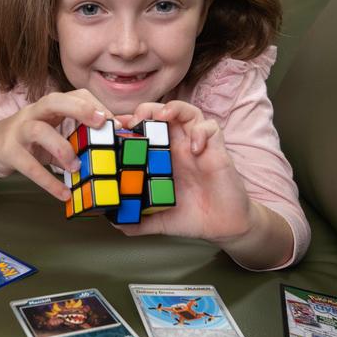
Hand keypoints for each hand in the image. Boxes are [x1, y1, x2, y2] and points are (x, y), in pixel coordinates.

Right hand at [0, 89, 112, 201]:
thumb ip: (82, 135)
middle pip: (54, 101)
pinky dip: (47, 181)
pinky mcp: (9, 152)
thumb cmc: (30, 140)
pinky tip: (63, 193)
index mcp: (49, 107)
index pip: (75, 96)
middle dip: (79, 109)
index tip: (116, 124)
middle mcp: (34, 113)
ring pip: (38, 131)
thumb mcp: (56, 133)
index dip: (96, 107)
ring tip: (76, 167)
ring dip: (61, 148)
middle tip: (100, 124)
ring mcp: (19, 131)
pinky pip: (28, 166)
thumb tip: (119, 137)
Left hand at [115, 101, 253, 241]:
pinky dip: (201, 132)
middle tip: (135, 120)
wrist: (222, 227)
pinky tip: (194, 148)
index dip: (129, 125)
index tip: (114, 128)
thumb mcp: (158, 221)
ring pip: (188, 112)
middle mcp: (179, 148)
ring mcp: (197, 147)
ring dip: (174, 109)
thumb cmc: (193, 218)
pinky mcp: (217, 150)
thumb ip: (137, 222)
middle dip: (147, 110)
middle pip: (163, 114)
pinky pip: (211, 128)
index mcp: (162, 159)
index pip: (144, 132)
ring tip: (162, 117)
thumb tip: (113, 223)